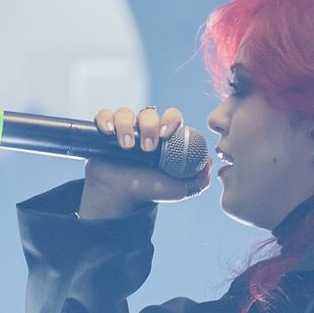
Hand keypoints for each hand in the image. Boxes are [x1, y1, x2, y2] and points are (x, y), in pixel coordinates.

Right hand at [78, 106, 209, 218]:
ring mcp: (124, 130)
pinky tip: (107, 132)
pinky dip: (105, 119)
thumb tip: (210, 162)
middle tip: (147, 148)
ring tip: (126, 147)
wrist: (122, 200)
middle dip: (149, 126)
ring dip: (126, 125)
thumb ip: (199, 180)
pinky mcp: (104, 133)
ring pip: (125, 113)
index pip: (171, 117)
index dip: (170, 120)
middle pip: (149, 113)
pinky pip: (103, 115)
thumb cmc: (150, 191)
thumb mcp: (179, 189)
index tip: (165, 135)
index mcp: (164, 138)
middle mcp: (144, 131)